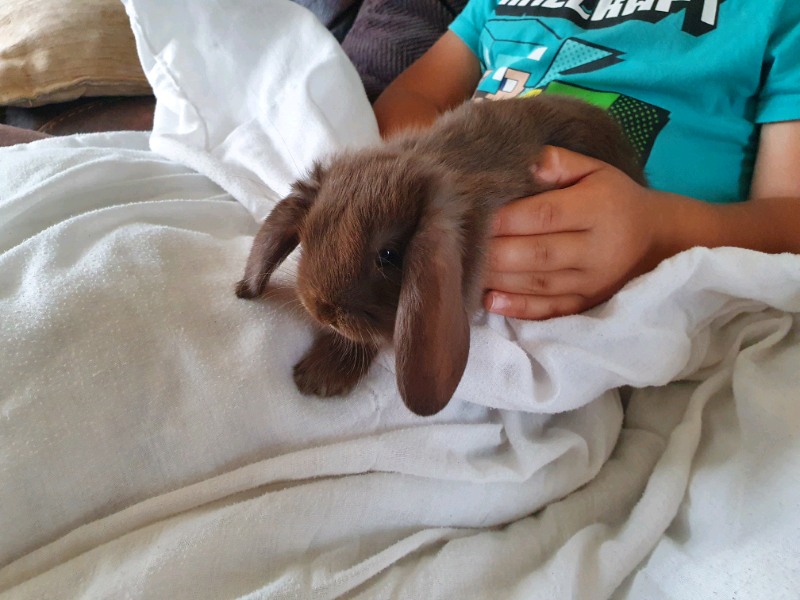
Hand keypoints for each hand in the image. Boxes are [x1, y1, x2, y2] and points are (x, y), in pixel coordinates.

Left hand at [483, 145, 667, 319]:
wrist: (656, 240)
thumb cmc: (613, 197)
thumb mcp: (595, 169)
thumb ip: (557, 162)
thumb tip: (521, 163)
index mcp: (599, 208)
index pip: (545, 214)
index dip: (507, 218)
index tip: (474, 214)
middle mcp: (597, 249)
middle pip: (538, 253)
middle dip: (495, 251)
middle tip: (459, 245)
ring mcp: (592, 282)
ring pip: (539, 284)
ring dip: (499, 279)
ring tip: (465, 270)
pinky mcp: (587, 304)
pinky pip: (550, 310)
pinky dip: (518, 308)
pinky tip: (490, 301)